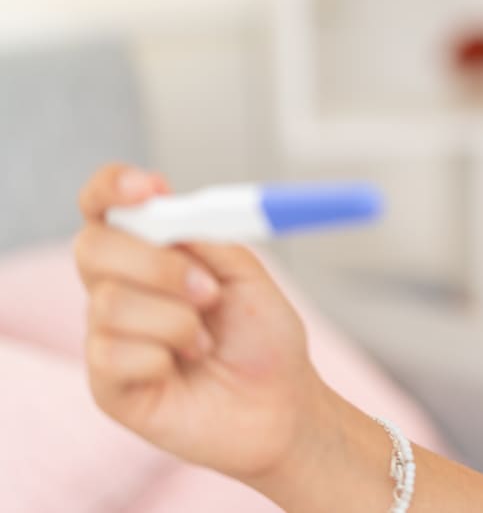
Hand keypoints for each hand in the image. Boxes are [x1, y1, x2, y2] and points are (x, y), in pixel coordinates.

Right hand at [73, 163, 331, 480]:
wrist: (282, 404)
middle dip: (156, 264)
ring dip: (178, 319)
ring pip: (111, 303)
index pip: (105, 206)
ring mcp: (107, 336)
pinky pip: (114, 354)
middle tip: (209, 290)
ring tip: (207, 340)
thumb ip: (204, 237)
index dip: (113, 188)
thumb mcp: (245, 274)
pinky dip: (165, 356)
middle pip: (92, 247)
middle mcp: (118, 288)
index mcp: (149, 252)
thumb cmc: (263, 339)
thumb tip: (165, 207)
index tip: (149, 187)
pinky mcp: (107, 384)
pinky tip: (186, 369)